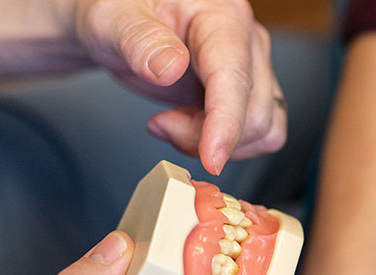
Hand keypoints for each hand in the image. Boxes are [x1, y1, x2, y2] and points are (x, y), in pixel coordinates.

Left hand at [74, 0, 287, 173]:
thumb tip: (171, 67)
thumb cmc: (119, 12)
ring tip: (171, 123)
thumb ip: (140, 39)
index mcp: (222, 16)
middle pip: (254, 113)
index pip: (236, 77)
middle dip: (204, 135)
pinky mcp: (246, 93)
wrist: (120, 25)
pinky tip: (189, 127)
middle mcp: (246, 41)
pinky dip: (225, 144)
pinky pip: (259, 134)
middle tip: (159, 123)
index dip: (227, 123)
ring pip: (261, 129)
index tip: (213, 159)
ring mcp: (250, 69)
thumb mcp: (114, 19)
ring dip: (215, 142)